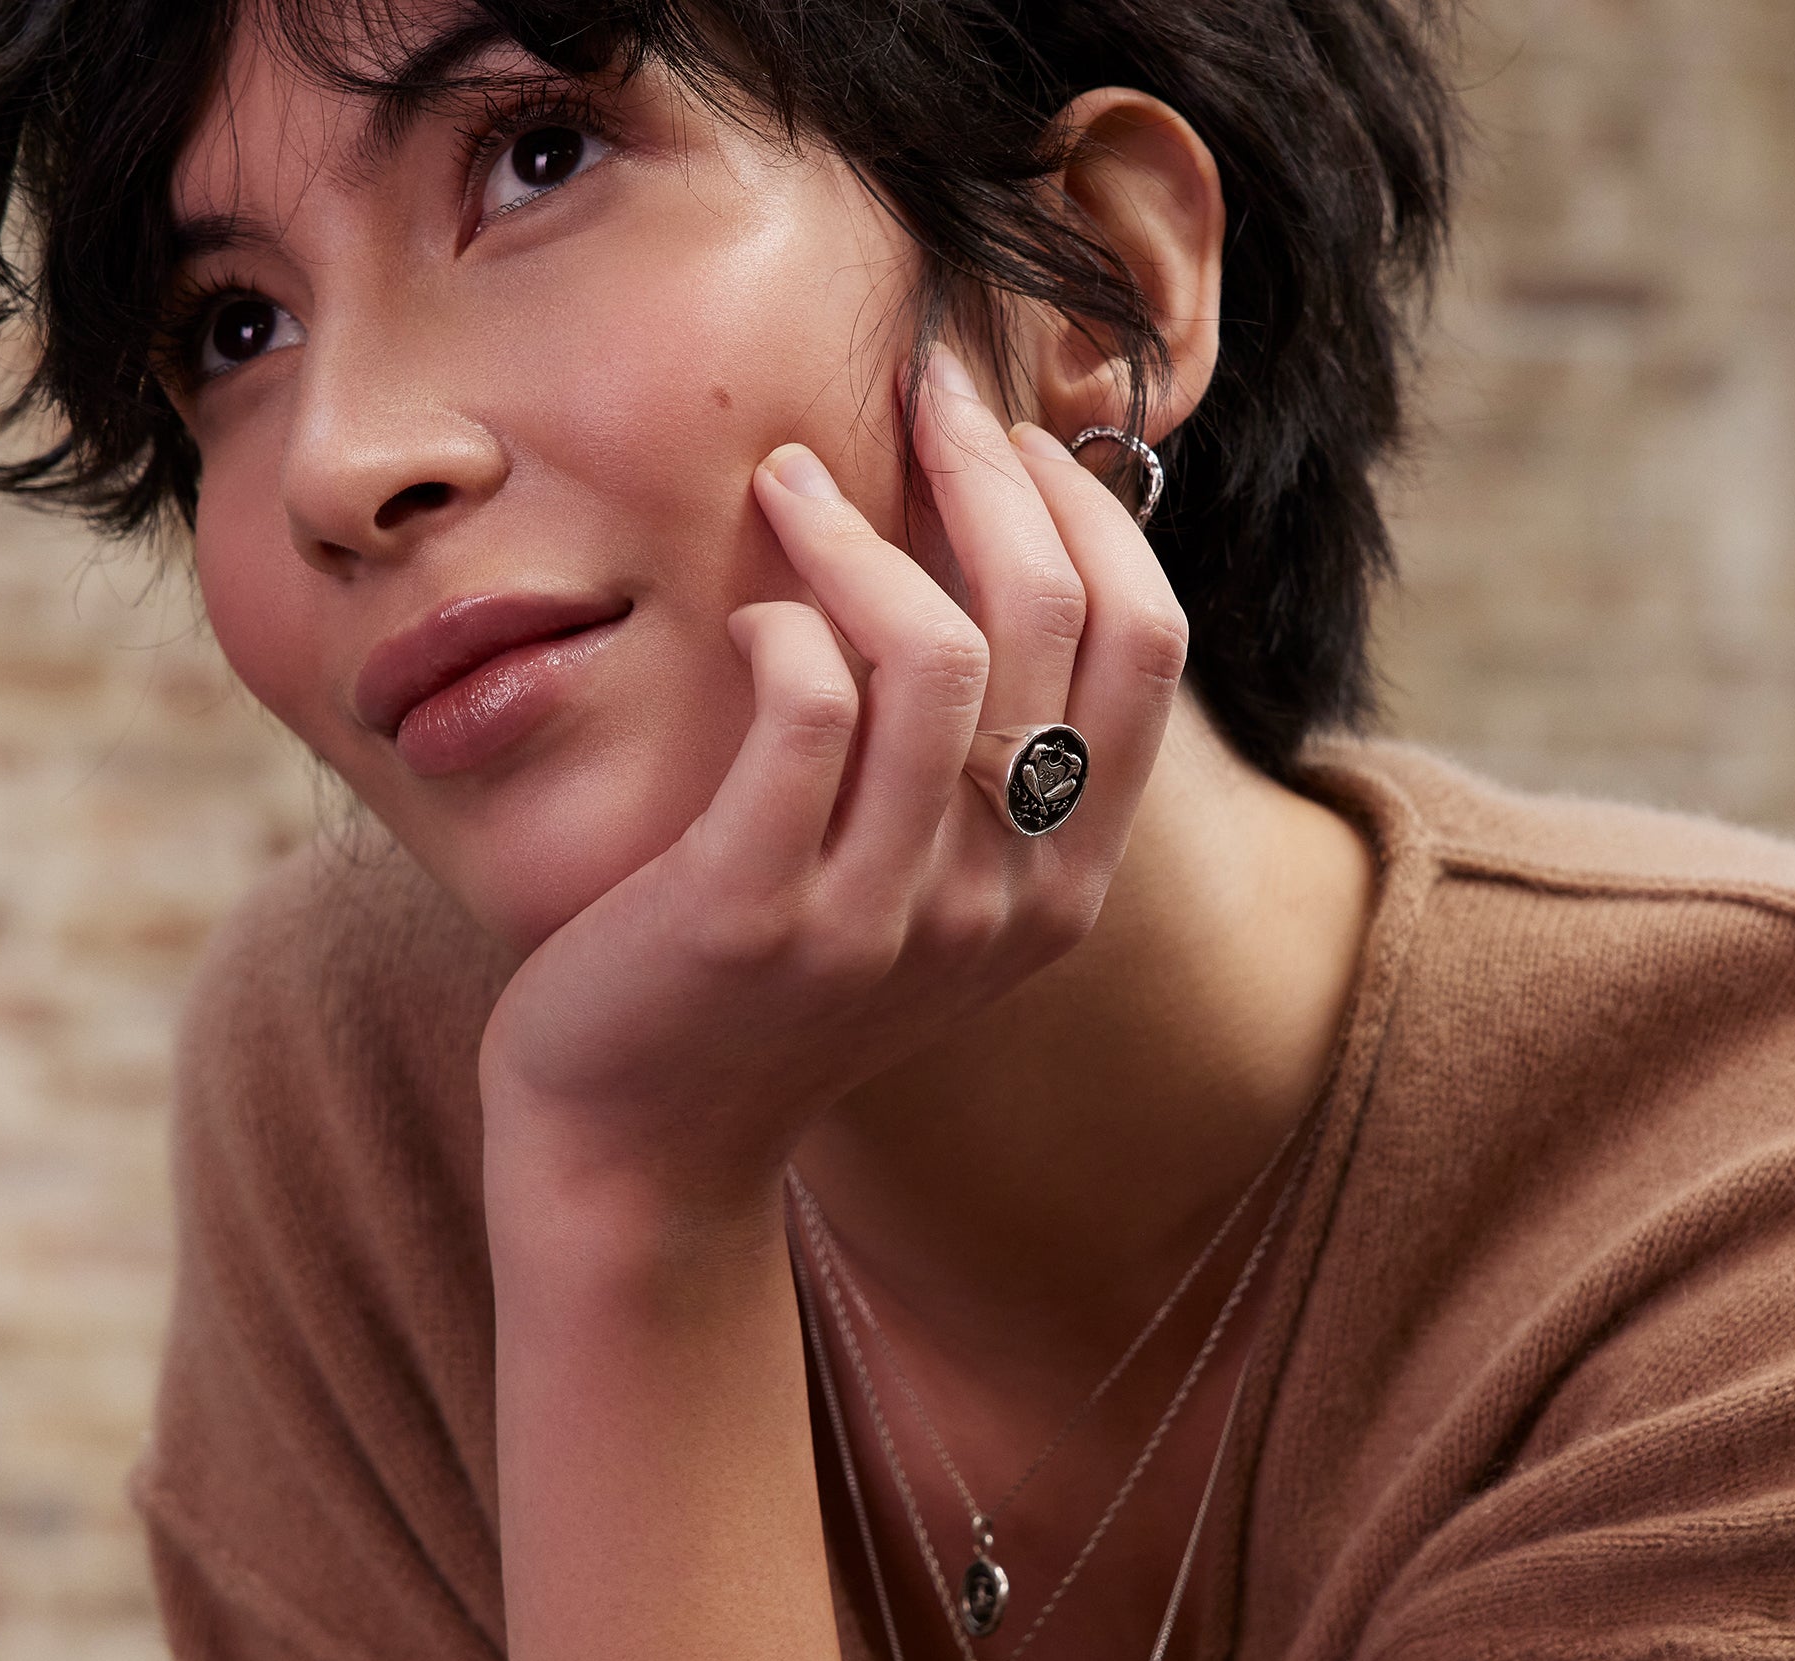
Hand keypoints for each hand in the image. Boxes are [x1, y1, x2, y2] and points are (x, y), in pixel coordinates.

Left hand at [477, 349, 1188, 1205]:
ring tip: (789, 484)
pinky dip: (781, 626)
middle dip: (984, 467)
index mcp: (1067, 883)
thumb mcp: (920, 884)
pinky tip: (746, 619)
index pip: (1147, 649)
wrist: (647, 1140)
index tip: (1007, 437)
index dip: (1089, 514)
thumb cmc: (772, 981)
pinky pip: (807, 708)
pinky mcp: (762, 914)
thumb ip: (979, 762)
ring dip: (858, 529)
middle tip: (911, 387)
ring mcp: (890, 916)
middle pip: (1056, 622)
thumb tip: (992, 544)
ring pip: (933, 652)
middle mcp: (1005, 903)